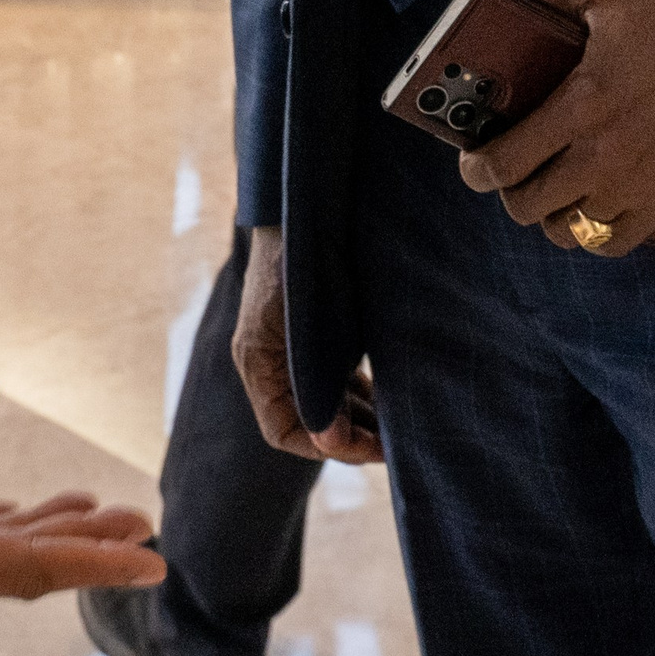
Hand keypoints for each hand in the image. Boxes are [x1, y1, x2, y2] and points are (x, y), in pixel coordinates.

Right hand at [230, 226, 380, 464]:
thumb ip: (315, 382)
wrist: (303, 207)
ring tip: (397, 424)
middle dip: (350, 436)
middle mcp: (269, 362)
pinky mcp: (310, 335)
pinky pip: (331, 378)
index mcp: (257, 362)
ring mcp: (289, 348)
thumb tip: (328, 439)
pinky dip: (357, 392)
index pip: (283, 431)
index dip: (324, 447)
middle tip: (394, 443)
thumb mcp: (307, 327)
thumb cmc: (300, 262)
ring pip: (324, 401)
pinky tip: (386, 395)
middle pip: (308, 420)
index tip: (366, 447)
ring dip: (358, 417)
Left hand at [457, 0, 654, 257]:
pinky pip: (614, 242)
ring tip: (548, 188)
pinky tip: (590, 208)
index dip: (477, 169)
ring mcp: (638, 185)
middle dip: (508, 190)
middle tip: (510, 170)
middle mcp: (604, 155)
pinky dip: (593, 233)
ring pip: (569, 231)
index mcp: (581, 104)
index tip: (471, 164)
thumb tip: (494, 0)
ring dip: (549, 213)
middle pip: (529, 205)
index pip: (506, 161)